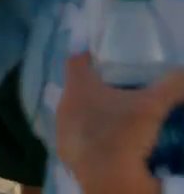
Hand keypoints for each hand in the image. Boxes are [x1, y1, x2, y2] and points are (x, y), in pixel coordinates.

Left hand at [57, 53, 183, 193]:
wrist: (108, 177)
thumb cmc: (124, 132)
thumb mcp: (154, 105)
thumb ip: (172, 85)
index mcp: (78, 87)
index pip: (76, 61)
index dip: (89, 57)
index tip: (103, 59)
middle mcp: (63, 105)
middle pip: (77, 89)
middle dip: (96, 89)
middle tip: (119, 90)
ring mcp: (62, 131)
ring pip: (76, 115)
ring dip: (92, 115)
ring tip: (117, 118)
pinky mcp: (66, 153)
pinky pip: (79, 139)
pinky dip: (93, 139)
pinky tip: (110, 143)